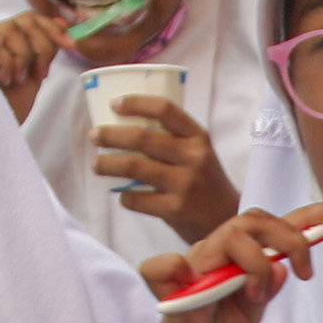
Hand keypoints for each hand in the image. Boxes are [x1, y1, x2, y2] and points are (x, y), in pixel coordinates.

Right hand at [0, 11, 70, 116]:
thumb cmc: (8, 102)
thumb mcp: (33, 75)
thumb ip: (46, 51)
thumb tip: (63, 26)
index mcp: (9, 39)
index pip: (32, 19)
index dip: (53, 28)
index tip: (70, 44)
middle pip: (27, 20)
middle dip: (43, 46)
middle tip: (42, 74)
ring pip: (14, 32)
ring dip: (23, 60)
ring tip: (16, 80)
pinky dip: (7, 66)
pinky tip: (3, 80)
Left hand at [93, 95, 242, 242]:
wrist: (227, 220)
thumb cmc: (204, 182)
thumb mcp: (198, 153)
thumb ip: (172, 139)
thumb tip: (124, 125)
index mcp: (198, 137)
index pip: (165, 109)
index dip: (136, 103)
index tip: (114, 103)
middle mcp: (194, 157)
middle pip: (141, 138)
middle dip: (110, 135)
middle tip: (94, 135)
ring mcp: (185, 184)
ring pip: (134, 166)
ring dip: (107, 164)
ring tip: (96, 164)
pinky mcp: (176, 210)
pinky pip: (136, 199)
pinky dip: (124, 196)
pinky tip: (122, 195)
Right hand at [132, 211, 322, 322]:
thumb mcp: (251, 312)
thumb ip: (267, 285)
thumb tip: (282, 266)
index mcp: (237, 258)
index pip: (271, 227)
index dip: (305, 215)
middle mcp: (214, 257)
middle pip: (252, 221)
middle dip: (289, 238)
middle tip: (305, 272)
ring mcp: (191, 274)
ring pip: (227, 236)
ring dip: (256, 262)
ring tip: (258, 296)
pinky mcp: (170, 298)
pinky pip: (160, 267)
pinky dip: (172, 266)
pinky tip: (191, 280)